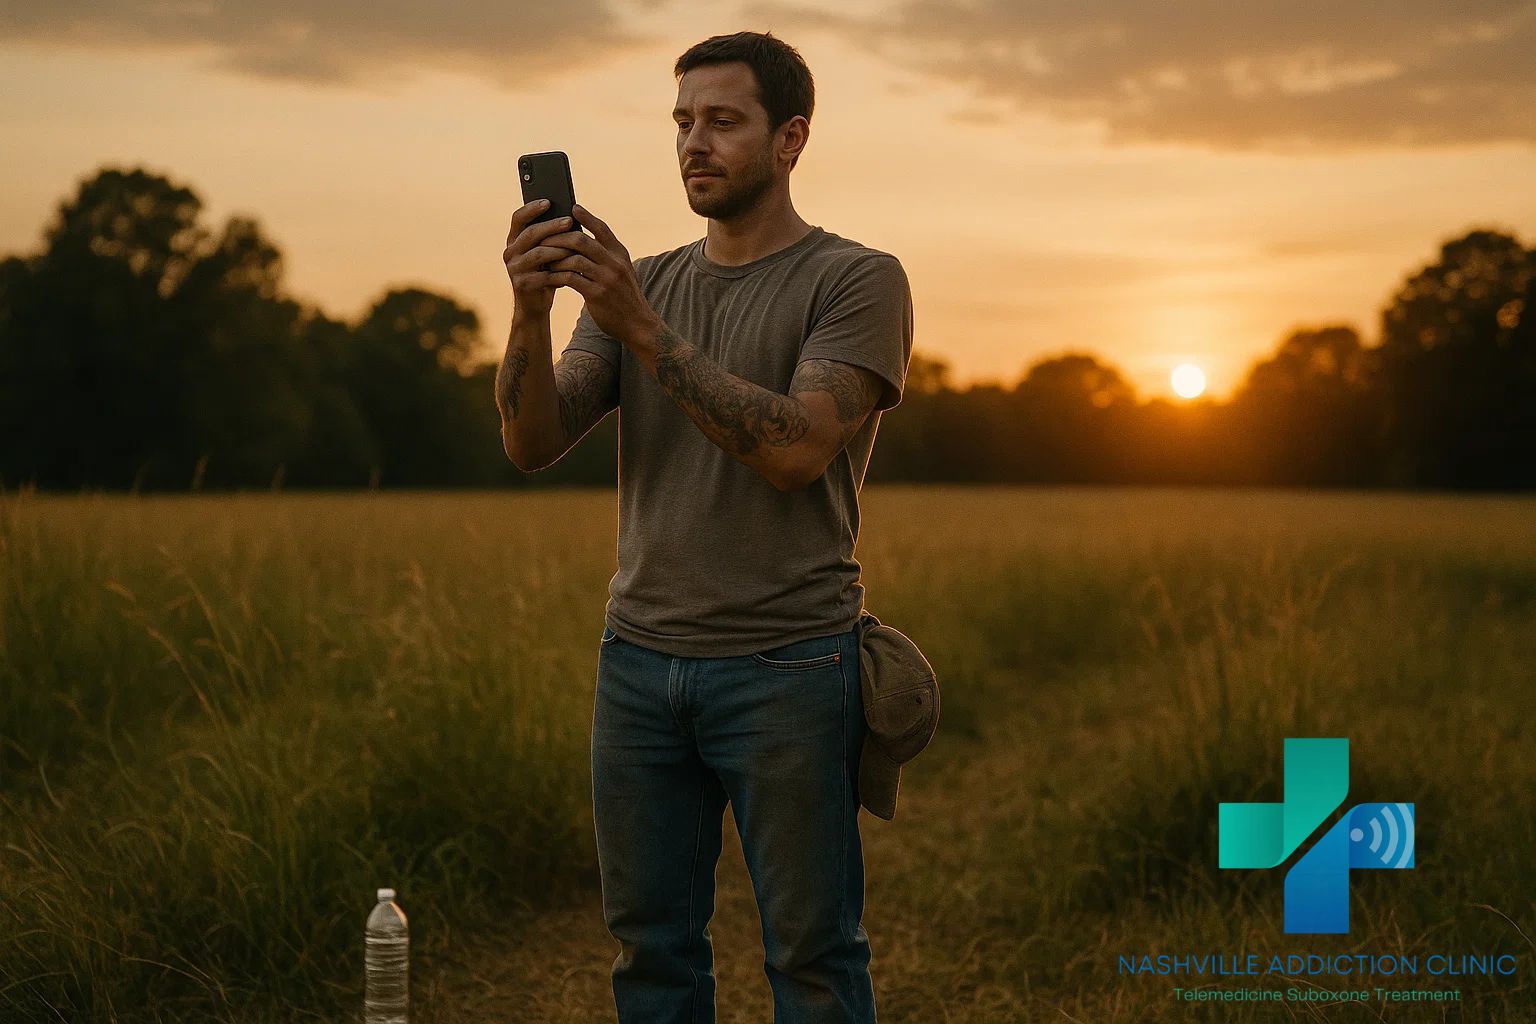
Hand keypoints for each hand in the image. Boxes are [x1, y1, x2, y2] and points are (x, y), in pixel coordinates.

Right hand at [503, 199, 578, 318]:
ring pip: (538, 254)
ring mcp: (514, 268)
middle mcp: (510, 252)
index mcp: (514, 240)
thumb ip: (550, 238)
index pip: (518, 218)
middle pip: (530, 234)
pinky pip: (543, 274)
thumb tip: (571, 216)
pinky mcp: (522, 284)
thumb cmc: (545, 274)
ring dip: (558, 249)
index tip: (548, 201)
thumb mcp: (546, 253)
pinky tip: (573, 269)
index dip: (531, 209)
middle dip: (551, 226)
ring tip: (575, 247)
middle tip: (569, 221)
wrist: (535, 305)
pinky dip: (560, 271)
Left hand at [540, 205, 662, 346]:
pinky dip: (557, 275)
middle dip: (560, 237)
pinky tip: (550, 276)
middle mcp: (615, 263)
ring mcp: (606, 279)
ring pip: (574, 258)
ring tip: (544, 258)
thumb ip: (607, 257)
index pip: (602, 229)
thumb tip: (582, 242)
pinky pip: (571, 279)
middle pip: (582, 240)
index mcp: (620, 254)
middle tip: (545, 237)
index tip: (573, 208)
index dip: (587, 217)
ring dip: (556, 257)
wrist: (638, 325)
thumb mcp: (622, 272)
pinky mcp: (597, 294)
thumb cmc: (624, 297)